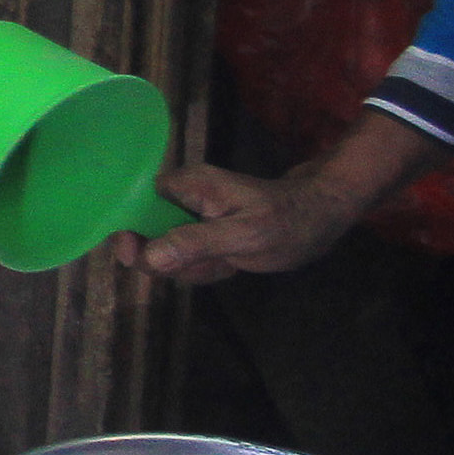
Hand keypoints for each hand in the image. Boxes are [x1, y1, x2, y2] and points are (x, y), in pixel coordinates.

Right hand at [134, 163, 369, 284]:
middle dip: (176, 261)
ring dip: (195, 268)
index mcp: (186, 186)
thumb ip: (195, 243)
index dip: (133, 236)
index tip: (148, 258)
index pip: (134, 208)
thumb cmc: (287, 222)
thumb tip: (148, 256)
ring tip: (229, 261)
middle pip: (146, 236)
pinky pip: (185, 258)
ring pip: (166, 253)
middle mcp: (182, 196)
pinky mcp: (201, 231)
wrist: (320, 218)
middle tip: (213, 262)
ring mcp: (190, 215)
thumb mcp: (244, 236)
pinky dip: (206, 269)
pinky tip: (231, 263)